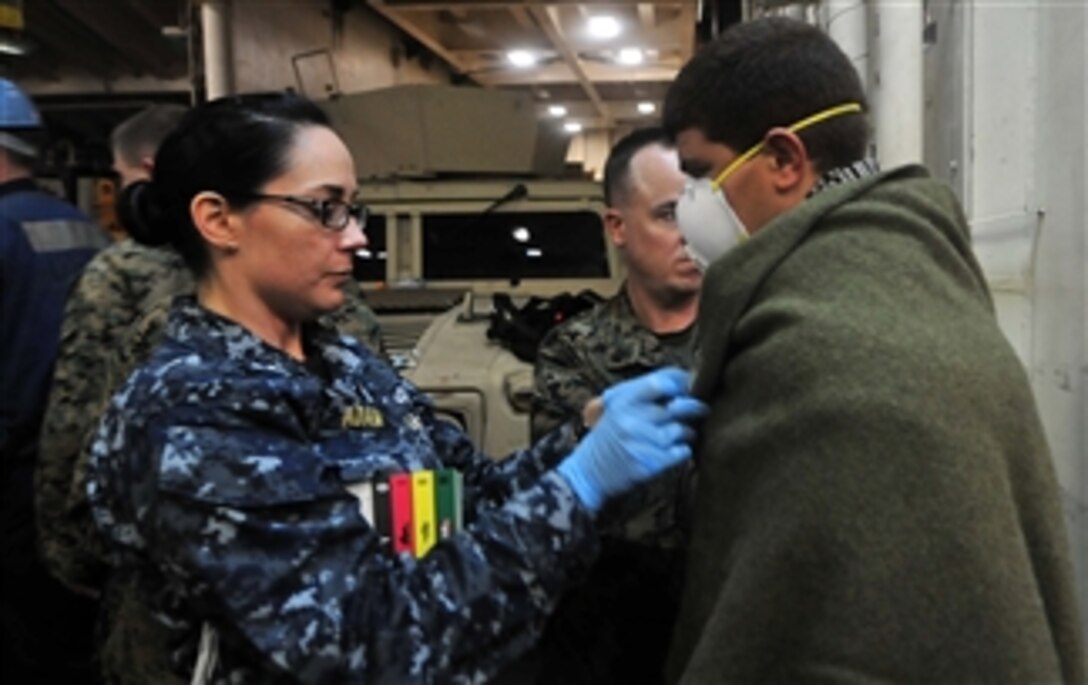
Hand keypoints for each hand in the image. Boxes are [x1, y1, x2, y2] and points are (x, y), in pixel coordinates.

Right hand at [557, 367, 706, 511]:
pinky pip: (681, 452)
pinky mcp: (650, 464)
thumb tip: (684, 381)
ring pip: (682, 430)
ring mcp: (641, 443)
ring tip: (684, 433)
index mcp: (623, 401)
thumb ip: (644, 394)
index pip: (660, 382)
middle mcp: (632, 419)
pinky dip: (683, 450)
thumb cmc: (610, 435)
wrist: (590, 472)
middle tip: (701, 409)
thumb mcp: (616, 407)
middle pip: (678, 406)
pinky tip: (675, 450)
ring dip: (688, 432)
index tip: (688, 386)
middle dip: (695, 407)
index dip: (680, 382)